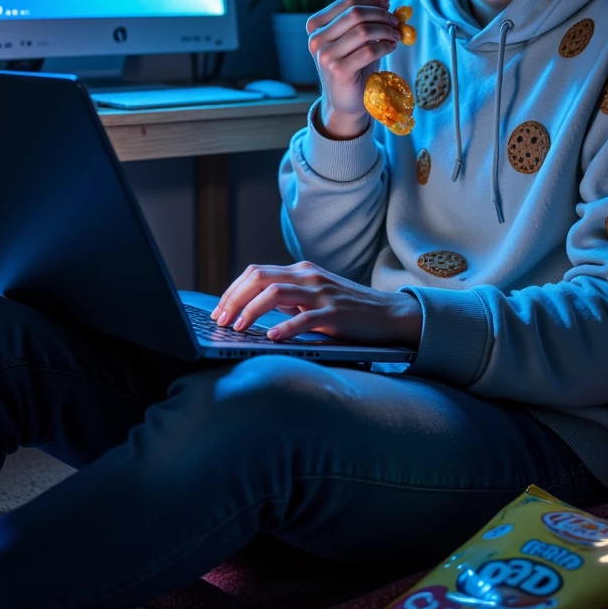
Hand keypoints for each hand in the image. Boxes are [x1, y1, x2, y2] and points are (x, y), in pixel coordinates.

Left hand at [211, 260, 422, 347]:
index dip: (232, 291)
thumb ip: (288, 296)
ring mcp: (322, 293)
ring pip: (276, 293)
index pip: (256, 273)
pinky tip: (272, 337)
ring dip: (251, 311)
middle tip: (220, 320)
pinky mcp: (336, 313)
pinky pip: (305, 318)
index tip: (219, 310)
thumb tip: (256, 306)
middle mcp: (308, 276)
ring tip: (238, 328)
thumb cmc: (347, 309)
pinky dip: (285, 327)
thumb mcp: (314, 296)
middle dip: (234, 299)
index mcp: (300, 271)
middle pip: (259, 278)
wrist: (388, 313)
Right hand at [306, 0, 402, 137]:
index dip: (371, 1)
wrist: (345, 101)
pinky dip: (385, 46)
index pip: (348, 1)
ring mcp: (325, 55)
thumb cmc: (353, 66)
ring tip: (396, 36)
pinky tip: (391, 47)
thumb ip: (368, 15)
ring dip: (386, 30)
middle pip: (355, 13)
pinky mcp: (338, 70)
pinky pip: (368, 50)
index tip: (388, 8)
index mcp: (316, 25)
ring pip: (363, 31)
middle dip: (381, 15)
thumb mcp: (359, 38)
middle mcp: (316, 38)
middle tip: (396, 22)